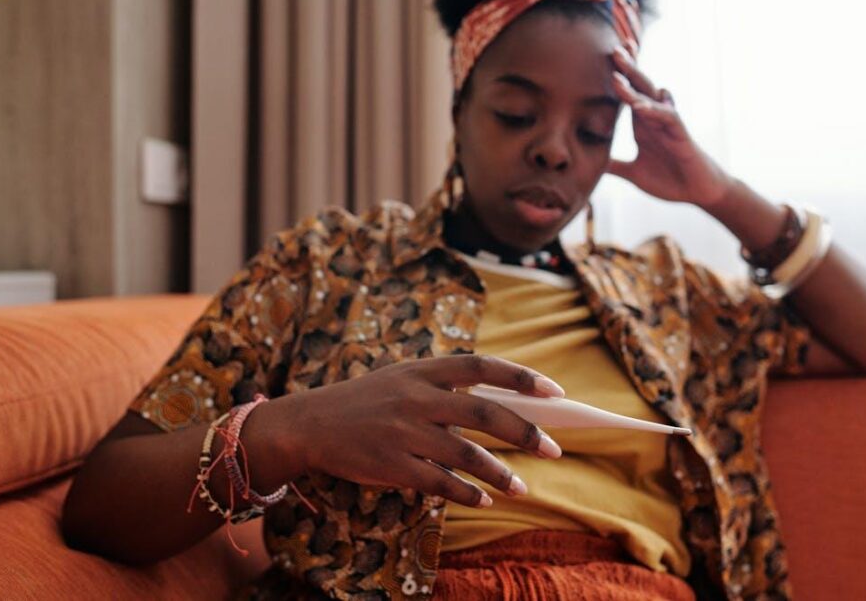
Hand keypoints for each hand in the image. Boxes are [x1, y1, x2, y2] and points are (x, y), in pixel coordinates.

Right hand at [282, 355, 565, 507]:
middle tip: (554, 449)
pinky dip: (466, 493)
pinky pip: (439, 482)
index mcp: (424, 370)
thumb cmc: (368, 401)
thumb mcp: (405, 379)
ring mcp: (403, 431)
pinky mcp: (391, 464)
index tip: (554, 391)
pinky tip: (484, 499)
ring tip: (522, 487)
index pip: (482, 366)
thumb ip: (448, 387)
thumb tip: (505, 402)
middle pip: (484, 413)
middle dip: (525, 431)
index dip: (521, 377)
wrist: (311, 423)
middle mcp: (417, 397)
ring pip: (466, 454)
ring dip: (499, 473)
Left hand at [609, 46, 734, 207]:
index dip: (617, 77)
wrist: (698, 193)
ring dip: (634, 82)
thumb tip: (593, 166)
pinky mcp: (681, 134)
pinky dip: (653, 110)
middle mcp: (654, 118)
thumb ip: (615, 166)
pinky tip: (638, 106)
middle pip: (639, 87)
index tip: (600, 58)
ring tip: (618, 68)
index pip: (627, 94)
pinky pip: (667, 117)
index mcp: (641, 124)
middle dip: (626, 67)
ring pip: (651, 96)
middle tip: (612, 48)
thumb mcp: (634, 173)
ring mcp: (668, 124)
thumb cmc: (670, 180)